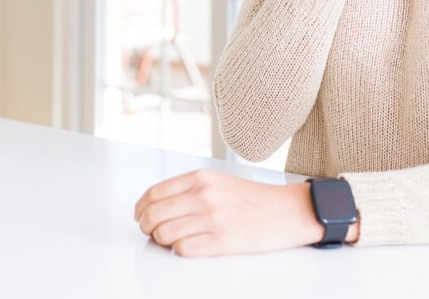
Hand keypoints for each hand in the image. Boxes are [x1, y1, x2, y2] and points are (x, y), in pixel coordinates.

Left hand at [134, 169, 322, 256]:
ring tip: (171, 240)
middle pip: (154, 215)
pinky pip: (183, 249)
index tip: (141, 216)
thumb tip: (157, 206)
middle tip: (151, 232)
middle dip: (147, 227)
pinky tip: (188, 246)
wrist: (287, 211)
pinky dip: (180, 250)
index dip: (141, 208)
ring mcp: (213, 218)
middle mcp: (203, 196)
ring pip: (164, 234)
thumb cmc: (252, 199)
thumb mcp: (217, 182)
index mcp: (200, 178)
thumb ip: (188, 189)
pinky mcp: (222, 241)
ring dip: (162, 241)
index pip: (153, 193)